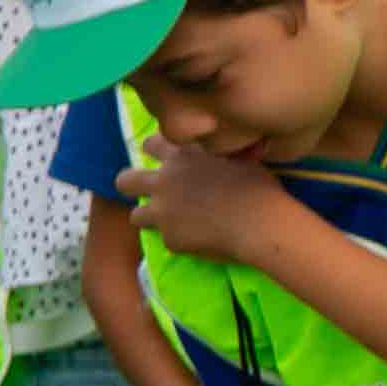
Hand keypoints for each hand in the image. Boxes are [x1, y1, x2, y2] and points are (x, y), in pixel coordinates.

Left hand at [119, 138, 299, 273]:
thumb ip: (213, 155)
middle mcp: (163, 182)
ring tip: (173, 222)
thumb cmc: (258, 186)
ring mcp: (163, 212)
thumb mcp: (237, 157)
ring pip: (136, 216)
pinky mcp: (170, 239)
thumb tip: (214, 154)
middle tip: (150, 192)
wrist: (261, 223)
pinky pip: (169, 240)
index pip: (150, 144)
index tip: (164, 159)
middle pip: (125, 181)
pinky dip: (182, 240)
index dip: (154, 151)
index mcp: (180, 156)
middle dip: (131, 185)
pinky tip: (202, 240)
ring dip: (152, 217)